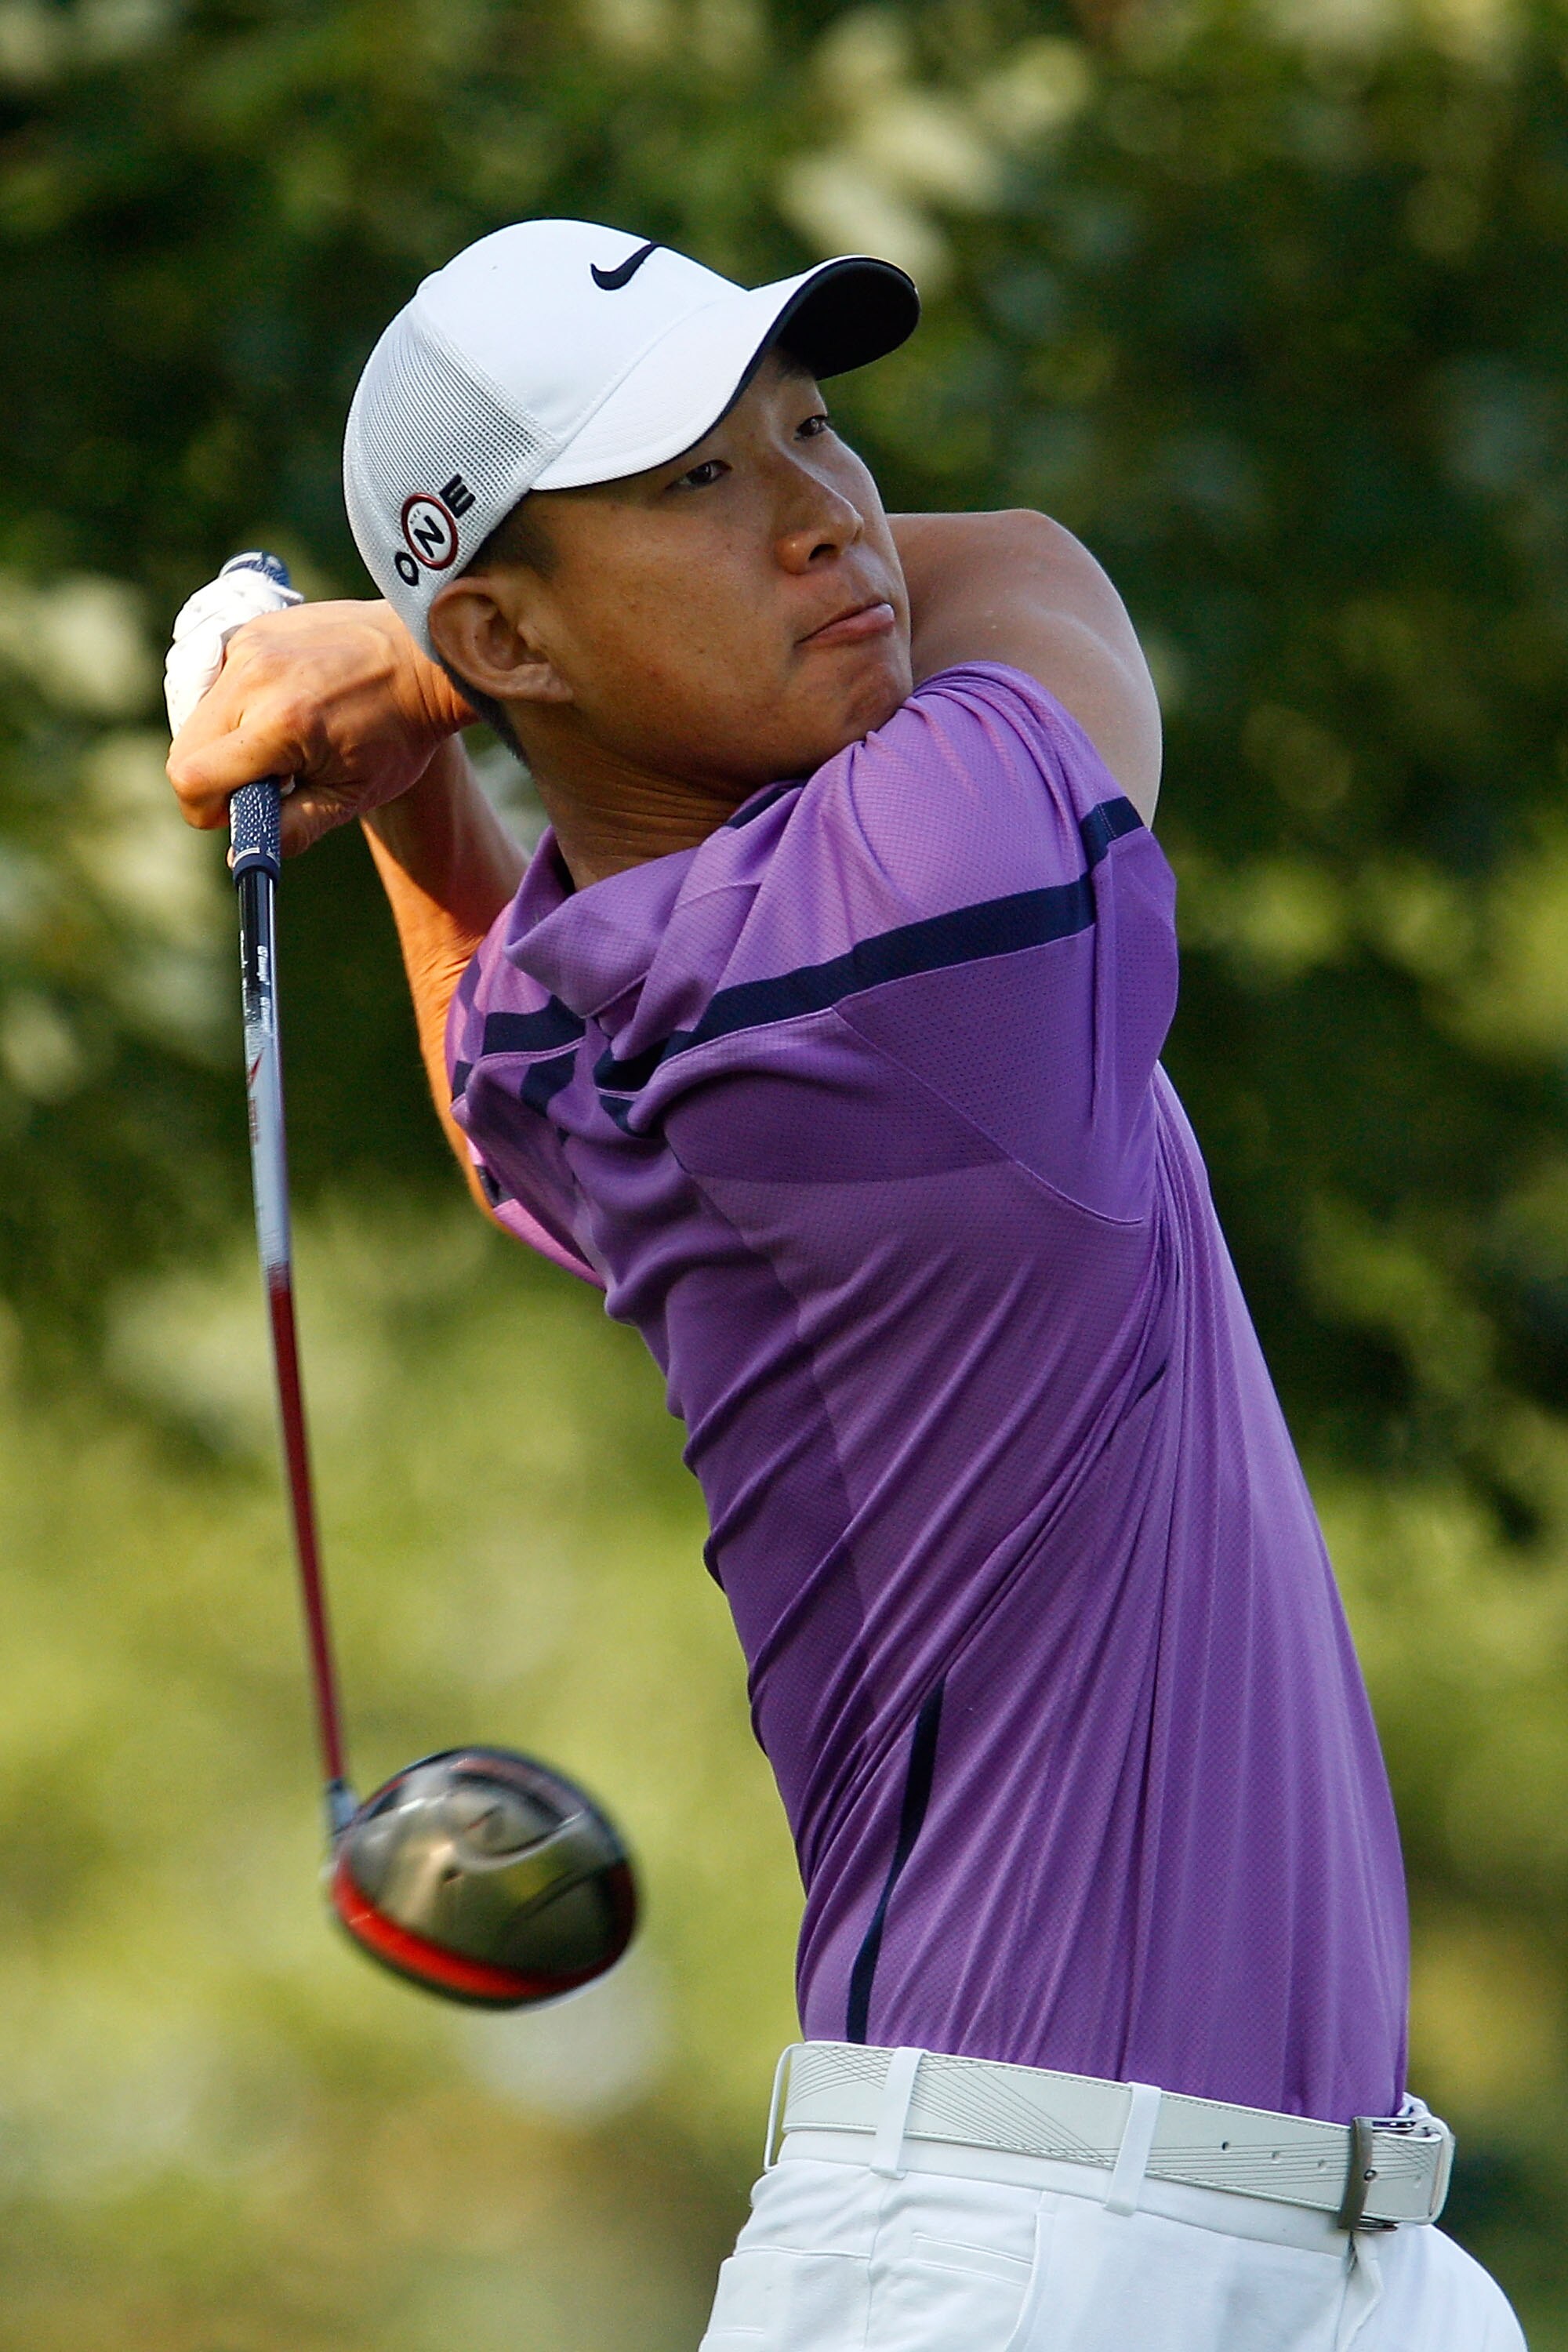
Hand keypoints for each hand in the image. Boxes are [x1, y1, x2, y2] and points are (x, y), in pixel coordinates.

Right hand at [165, 593, 473, 856]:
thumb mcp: (351, 796)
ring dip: (225, 741)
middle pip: (187, 749)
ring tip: (280, 741)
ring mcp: (250, 646)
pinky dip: (236, 705)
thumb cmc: (397, 734)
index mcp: (280, 724)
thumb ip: (290, 829)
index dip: (207, 811)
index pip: (193, 779)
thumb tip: (241, 857)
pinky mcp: (252, 629)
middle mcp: (255, 677)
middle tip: (265, 781)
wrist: (425, 661)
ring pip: (196, 714)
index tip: (238, 815)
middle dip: (214, 778)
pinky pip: (216, 681)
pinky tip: (281, 707)